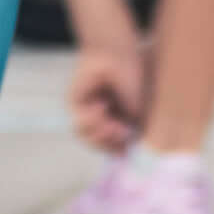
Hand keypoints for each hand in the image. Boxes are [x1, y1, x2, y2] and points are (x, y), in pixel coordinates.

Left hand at [71, 14, 151, 150]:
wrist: (118, 56)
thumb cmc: (133, 80)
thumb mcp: (138, 113)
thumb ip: (132, 136)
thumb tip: (126, 157)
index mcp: (120, 121)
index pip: (115, 149)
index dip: (119, 152)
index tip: (126, 150)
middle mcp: (104, 118)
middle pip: (101, 147)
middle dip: (110, 144)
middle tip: (119, 131)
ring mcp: (89, 112)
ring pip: (88, 139)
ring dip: (100, 136)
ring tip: (109, 123)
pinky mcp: (75, 104)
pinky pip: (78, 125)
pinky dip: (91, 121)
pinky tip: (100, 108)